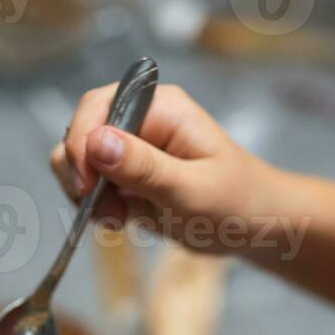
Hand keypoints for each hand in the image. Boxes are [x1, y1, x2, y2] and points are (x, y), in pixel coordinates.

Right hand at [50, 84, 269, 253]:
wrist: (254, 227)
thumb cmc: (236, 204)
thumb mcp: (191, 190)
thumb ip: (144, 168)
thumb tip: (96, 142)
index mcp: (160, 108)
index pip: (98, 108)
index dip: (82, 145)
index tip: (87, 188)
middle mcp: (141, 121)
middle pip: (81, 131)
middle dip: (81, 174)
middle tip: (105, 213)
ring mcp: (132, 149)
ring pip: (80, 160)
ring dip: (86, 195)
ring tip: (116, 221)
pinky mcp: (128, 176)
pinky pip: (92, 185)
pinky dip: (95, 206)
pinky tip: (119, 223)